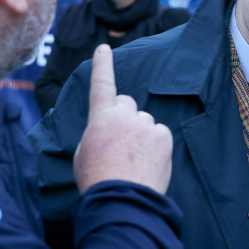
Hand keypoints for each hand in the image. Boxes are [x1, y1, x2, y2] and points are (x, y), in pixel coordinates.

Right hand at [74, 45, 172, 193]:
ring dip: (141, 134)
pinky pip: (160, 134)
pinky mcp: (164, 137)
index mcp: (100, 118)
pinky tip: (148, 162)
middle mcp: (124, 115)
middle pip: (127, 104)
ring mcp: (146, 125)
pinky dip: (156, 145)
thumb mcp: (84, 153)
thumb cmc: (98, 179)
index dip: (102, 65)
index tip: (104, 48)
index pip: (101, 84)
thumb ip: (98, 133)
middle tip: (121, 143)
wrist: (122, 200)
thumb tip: (109, 131)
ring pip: (145, 122)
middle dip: (125, 117)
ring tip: (134, 160)